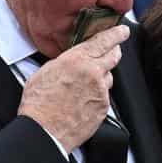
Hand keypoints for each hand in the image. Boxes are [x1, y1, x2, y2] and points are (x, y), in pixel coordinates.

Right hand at [18, 24, 128, 151]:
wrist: (44, 131)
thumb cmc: (39, 104)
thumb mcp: (45, 72)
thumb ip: (64, 62)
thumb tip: (72, 60)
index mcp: (76, 60)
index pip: (103, 40)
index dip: (116, 34)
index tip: (122, 31)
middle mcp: (93, 73)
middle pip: (113, 56)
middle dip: (114, 51)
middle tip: (113, 49)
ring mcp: (100, 91)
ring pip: (109, 78)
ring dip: (102, 78)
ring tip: (85, 86)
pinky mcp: (103, 107)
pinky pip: (105, 96)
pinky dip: (97, 96)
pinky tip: (84, 101)